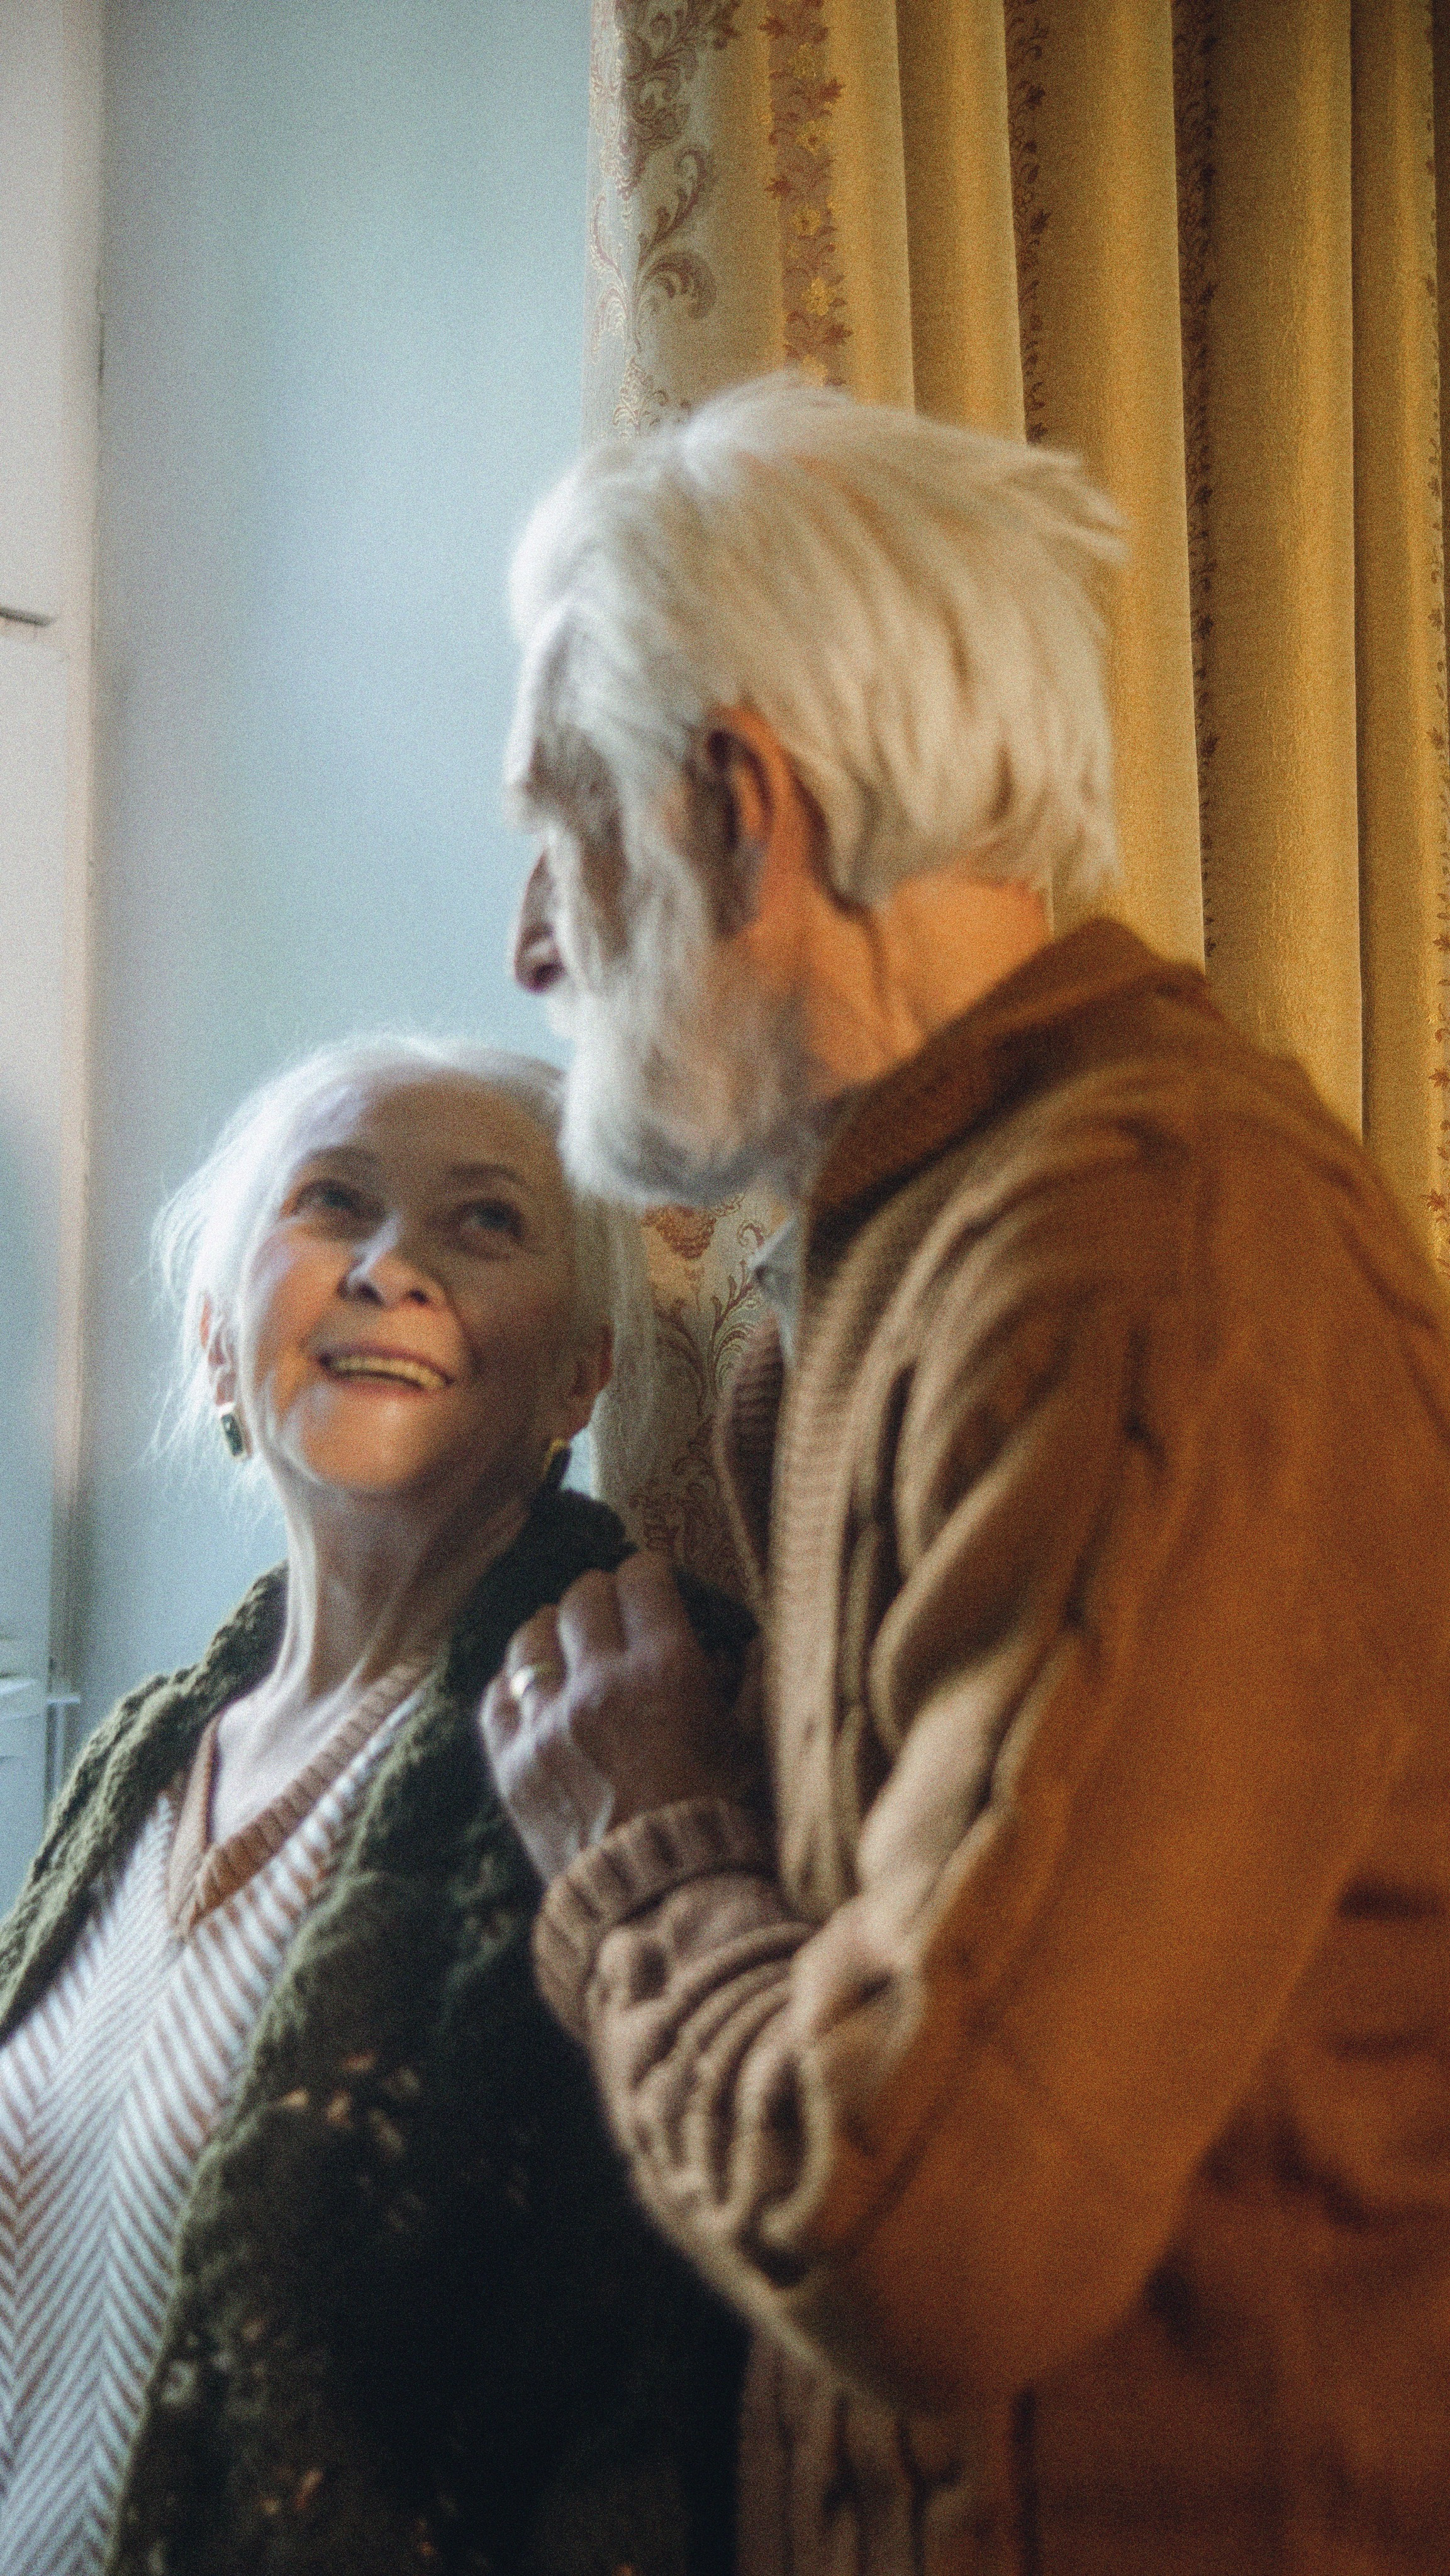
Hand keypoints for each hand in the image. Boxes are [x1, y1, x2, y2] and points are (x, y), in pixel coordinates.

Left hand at [481, 1552, 755, 1882]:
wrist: (662, 1905)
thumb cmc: (719, 1823)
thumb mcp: (746, 1744)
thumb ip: (743, 1681)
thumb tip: (742, 1640)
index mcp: (666, 1670)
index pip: (641, 1578)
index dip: (648, 1578)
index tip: (652, 1590)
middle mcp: (599, 1685)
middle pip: (581, 1597)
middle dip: (600, 1598)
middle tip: (613, 1617)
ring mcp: (546, 1725)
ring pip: (529, 1635)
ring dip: (552, 1634)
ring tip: (567, 1650)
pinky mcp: (510, 1765)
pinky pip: (496, 1696)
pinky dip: (514, 1688)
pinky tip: (534, 1696)